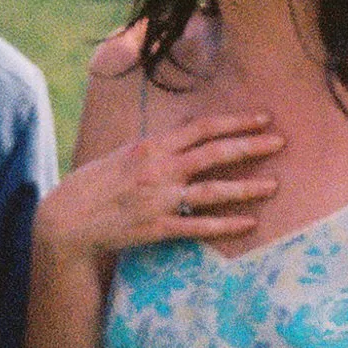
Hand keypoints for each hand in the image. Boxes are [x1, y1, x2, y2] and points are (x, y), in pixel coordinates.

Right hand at [36, 111, 283, 265]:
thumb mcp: (125, 154)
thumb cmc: (96, 184)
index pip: (202, 128)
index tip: (263, 119)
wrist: (67, 219)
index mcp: (151, 146)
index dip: (235, 121)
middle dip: (251, 146)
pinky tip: (249, 223)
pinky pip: (199, 225)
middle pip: (214, 153)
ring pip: (213, 190)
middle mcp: (159, 169)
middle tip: (280, 143)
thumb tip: (188, 137)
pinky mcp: (157, 228)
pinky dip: (226, 224)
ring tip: (273, 186)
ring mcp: (159, 199)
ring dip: (247, 187)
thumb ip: (158, 148)